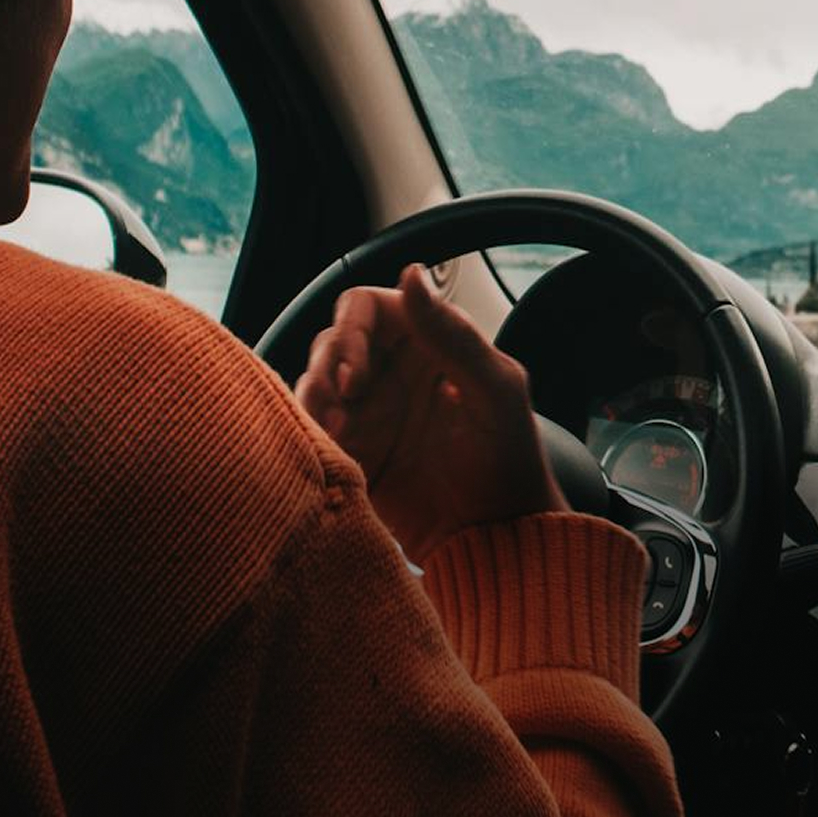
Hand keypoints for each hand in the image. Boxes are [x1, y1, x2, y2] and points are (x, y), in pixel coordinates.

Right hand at [293, 264, 565, 562]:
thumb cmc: (510, 462)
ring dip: (313, 399)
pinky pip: (309, 428)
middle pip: (331, 342)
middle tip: (341, 402)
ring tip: (333, 430)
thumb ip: (453, 335)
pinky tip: (327, 448)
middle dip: (326, 367)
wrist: (498, 542)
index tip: (355, 369)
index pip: (367, 308)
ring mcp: (369, 412)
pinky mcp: (351, 452)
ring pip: (314, 383)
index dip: (350, 328)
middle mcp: (393, 371)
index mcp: (429, 343)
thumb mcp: (493, 391)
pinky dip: (307, 431)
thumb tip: (411, 273)